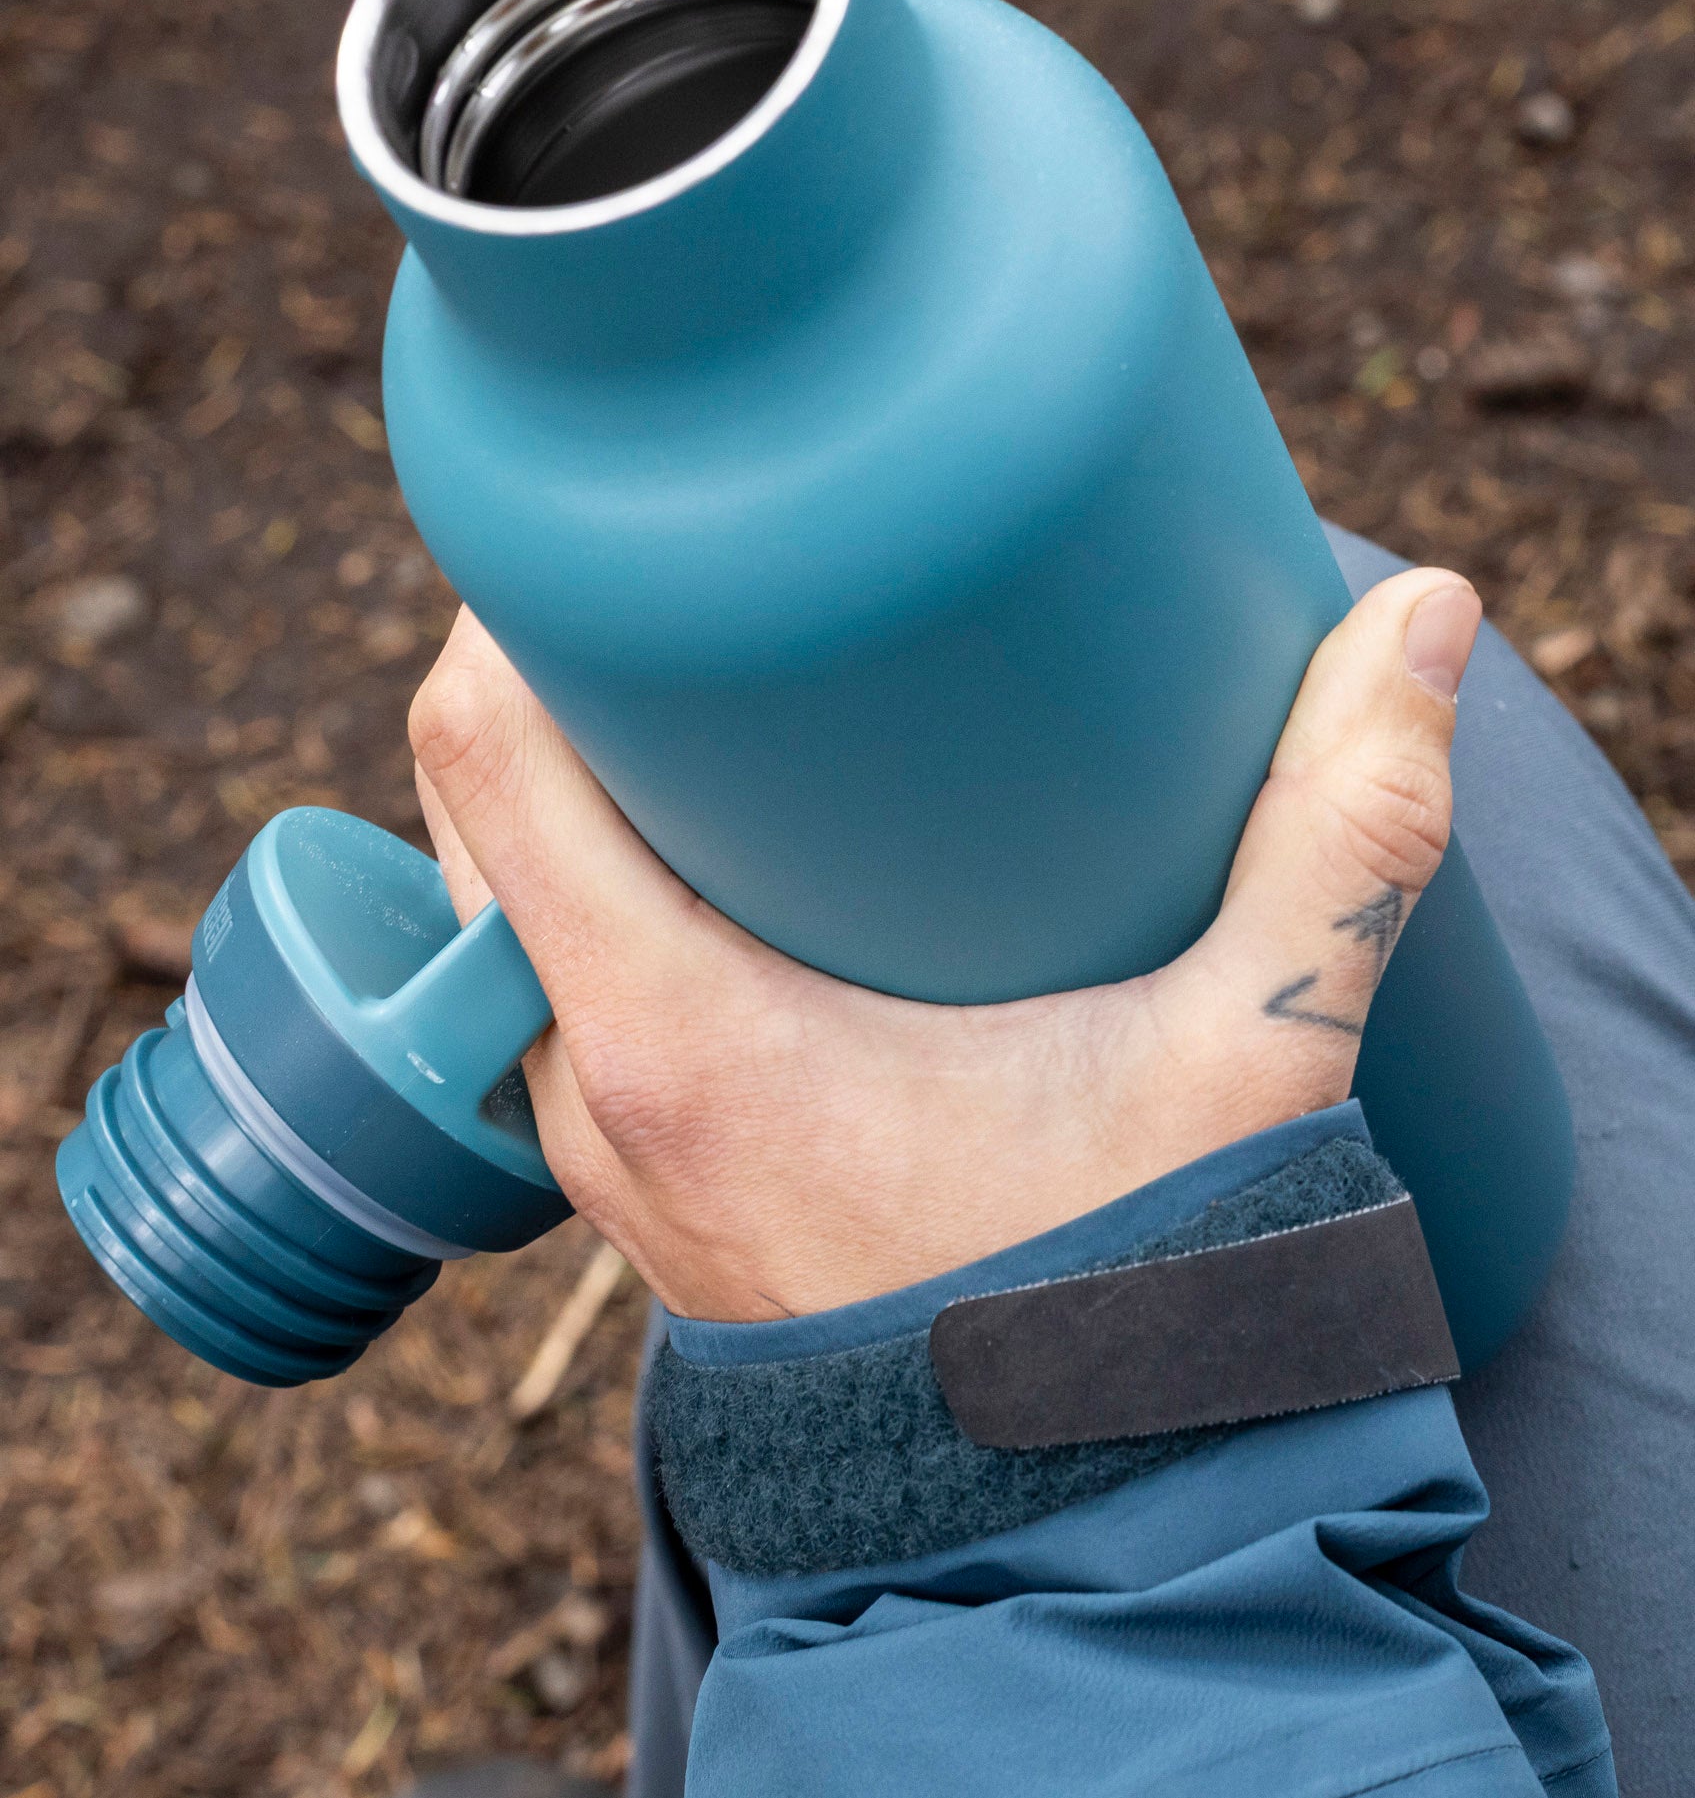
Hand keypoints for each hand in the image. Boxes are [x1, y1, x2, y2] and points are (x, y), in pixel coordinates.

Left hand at [409, 568, 1480, 1321]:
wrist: (1057, 1533)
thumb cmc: (1123, 1310)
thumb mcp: (1244, 1059)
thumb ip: (1342, 838)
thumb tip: (1427, 622)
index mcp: (679, 1032)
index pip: (490, 755)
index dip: (514, 603)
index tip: (611, 535)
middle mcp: (594, 1089)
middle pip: (468, 813)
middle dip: (547, 680)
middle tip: (683, 594)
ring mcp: (597, 1147)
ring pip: (489, 912)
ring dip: (555, 797)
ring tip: (686, 710)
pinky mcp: (637, 1180)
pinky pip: (536, 998)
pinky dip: (577, 903)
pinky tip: (697, 865)